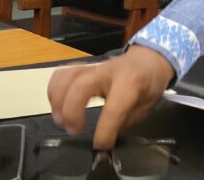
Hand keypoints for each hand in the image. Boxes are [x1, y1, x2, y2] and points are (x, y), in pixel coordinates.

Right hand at [48, 45, 174, 149]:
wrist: (149, 59)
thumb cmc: (149, 81)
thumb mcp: (147, 105)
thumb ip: (126, 121)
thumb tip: (106, 138)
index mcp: (131, 81)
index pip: (114, 107)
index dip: (105, 130)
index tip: (100, 145)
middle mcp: (108, 71)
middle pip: (80, 86)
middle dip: (71, 112)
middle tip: (74, 130)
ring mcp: (93, 66)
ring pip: (66, 77)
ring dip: (58, 101)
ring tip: (61, 120)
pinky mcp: (83, 67)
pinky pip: (61, 74)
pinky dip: (54, 90)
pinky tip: (58, 105)